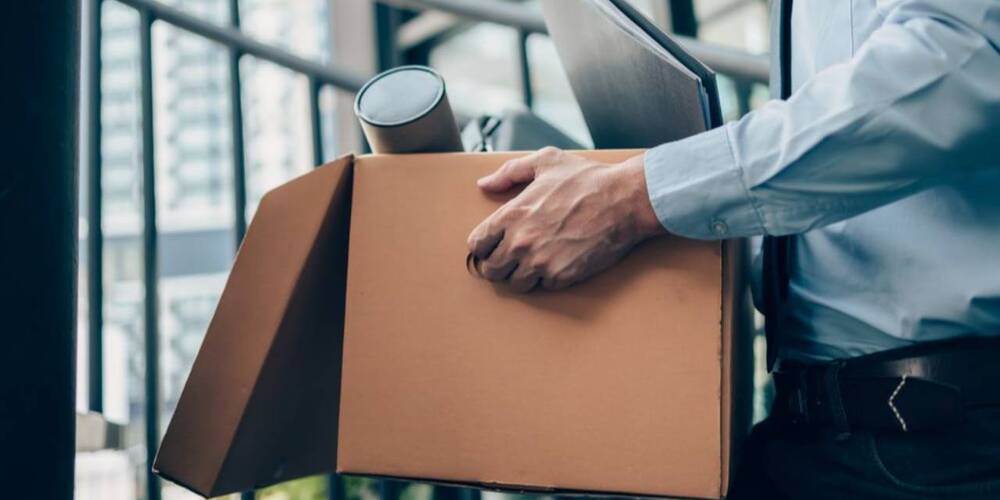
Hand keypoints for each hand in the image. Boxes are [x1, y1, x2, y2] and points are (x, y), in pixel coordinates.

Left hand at [467, 147, 664, 292]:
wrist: (625, 200)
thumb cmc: (587, 179)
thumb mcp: (546, 162)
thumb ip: (509, 173)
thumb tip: (484, 184)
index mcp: (511, 214)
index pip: (477, 245)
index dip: (484, 246)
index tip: (494, 245)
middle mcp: (520, 242)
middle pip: (491, 270)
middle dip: (499, 264)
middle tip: (513, 258)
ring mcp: (540, 262)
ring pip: (514, 284)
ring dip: (521, 275)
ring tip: (535, 263)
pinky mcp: (561, 276)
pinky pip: (542, 287)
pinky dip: (547, 279)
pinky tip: (557, 263)